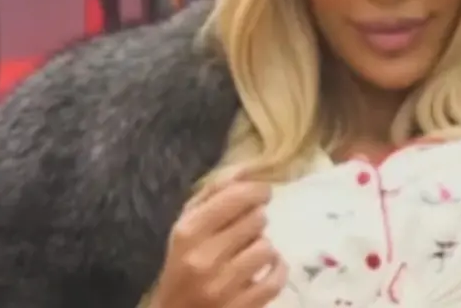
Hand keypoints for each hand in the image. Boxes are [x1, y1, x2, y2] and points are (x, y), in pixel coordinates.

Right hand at [151, 171, 286, 307]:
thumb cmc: (182, 265)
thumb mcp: (186, 227)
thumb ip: (213, 194)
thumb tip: (246, 166)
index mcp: (188, 232)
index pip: (237, 197)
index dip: (256, 190)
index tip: (262, 193)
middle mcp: (204, 258)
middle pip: (257, 219)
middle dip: (256, 221)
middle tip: (247, 229)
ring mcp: (223, 286)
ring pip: (267, 247)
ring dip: (263, 247)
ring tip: (250, 251)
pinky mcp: (242, 307)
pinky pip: (276, 278)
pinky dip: (278, 270)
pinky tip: (268, 267)